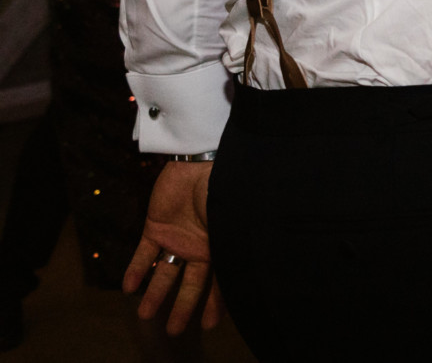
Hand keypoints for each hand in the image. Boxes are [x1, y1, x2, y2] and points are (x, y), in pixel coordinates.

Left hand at [125, 161, 222, 334]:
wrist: (202, 162)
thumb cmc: (225, 191)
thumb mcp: (231, 225)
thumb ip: (230, 252)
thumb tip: (240, 280)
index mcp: (221, 248)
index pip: (218, 282)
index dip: (214, 305)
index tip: (208, 326)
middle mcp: (200, 247)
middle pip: (191, 283)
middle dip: (183, 308)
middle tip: (173, 331)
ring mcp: (177, 238)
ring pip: (165, 273)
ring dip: (155, 295)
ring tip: (145, 316)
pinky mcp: (156, 227)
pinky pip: (144, 254)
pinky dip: (136, 270)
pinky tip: (128, 288)